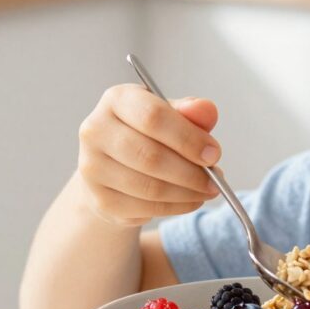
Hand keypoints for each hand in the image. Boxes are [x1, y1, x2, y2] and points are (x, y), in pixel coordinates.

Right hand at [76, 84, 221, 226]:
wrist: (115, 167)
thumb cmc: (148, 135)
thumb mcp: (171, 116)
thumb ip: (191, 112)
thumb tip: (207, 110)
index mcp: (116, 100)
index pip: (153, 117)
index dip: (188, 138)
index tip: (214, 153)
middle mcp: (96, 131)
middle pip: (151, 157)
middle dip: (191, 172)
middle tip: (216, 180)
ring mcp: (93, 168)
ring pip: (150, 187)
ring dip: (187, 193)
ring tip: (208, 190)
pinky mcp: (100, 200)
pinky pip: (146, 208)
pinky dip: (176, 207)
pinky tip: (190, 200)